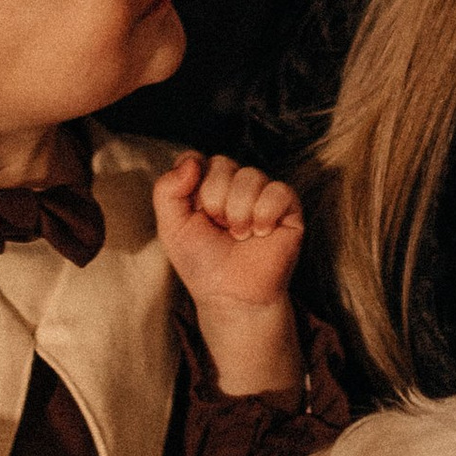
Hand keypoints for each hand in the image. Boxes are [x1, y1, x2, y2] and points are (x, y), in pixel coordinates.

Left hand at [155, 155, 303, 395]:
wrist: (231, 296)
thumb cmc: (203, 264)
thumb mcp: (171, 228)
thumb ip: (166, 190)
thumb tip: (191, 161)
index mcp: (205, 184)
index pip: (197, 159)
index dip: (193, 184)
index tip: (196, 212)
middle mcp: (235, 184)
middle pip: (222, 164)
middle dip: (214, 201)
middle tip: (219, 228)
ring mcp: (262, 194)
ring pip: (250, 175)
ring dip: (238, 212)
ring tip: (239, 235)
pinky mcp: (288, 208)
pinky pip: (278, 191)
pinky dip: (265, 214)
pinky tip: (260, 233)